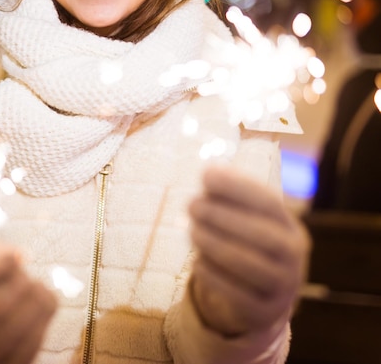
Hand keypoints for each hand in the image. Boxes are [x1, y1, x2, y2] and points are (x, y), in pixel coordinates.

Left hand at [188, 165, 310, 335]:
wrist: (262, 297)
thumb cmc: (247, 247)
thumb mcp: (244, 222)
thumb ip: (227, 199)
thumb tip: (208, 174)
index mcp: (291, 228)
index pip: (269, 203)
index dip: (237, 187)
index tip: (206, 175)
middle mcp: (294, 257)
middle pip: (262, 235)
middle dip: (222, 216)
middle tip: (191, 204)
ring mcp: (283, 287)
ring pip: (248, 264)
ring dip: (214, 243)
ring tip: (192, 230)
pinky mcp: (263, 312)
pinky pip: (236, 294)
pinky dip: (213, 274)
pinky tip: (197, 261)